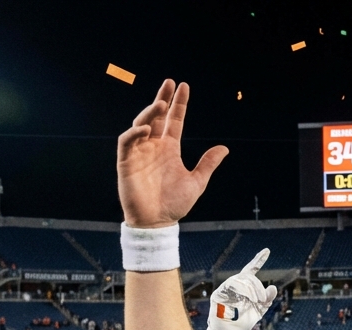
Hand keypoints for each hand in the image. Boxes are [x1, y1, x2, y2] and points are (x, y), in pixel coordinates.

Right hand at [117, 80, 228, 228]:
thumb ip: (208, 164)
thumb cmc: (174, 204)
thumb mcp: (197, 182)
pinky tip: (146, 129)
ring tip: (161, 104)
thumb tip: (225, 148)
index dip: (178, 104)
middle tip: (169, 83)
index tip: (183, 86)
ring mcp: (139, 153)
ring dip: (149, 113)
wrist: (157, 223)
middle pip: (156, 116)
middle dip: (162, 99)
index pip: (173, 120)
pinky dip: (135, 133)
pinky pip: (127, 142)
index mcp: (170, 149)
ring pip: (140, 124)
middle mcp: (154, 147)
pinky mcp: (126, 162)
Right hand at [207, 249, 278, 329]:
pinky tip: (247, 299)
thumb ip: (267, 299)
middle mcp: (234, 285)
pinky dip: (242, 291)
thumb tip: (273, 287)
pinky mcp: (218, 294)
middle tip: (263, 300)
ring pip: (240, 280)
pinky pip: (230, 286)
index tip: (267, 250)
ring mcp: (225, 289)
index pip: (251, 269)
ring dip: (251, 289)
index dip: (258, 260)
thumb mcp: (259, 310)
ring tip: (257, 301)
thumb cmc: (243, 322)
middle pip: (248, 277)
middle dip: (258, 287)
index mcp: (245, 287)